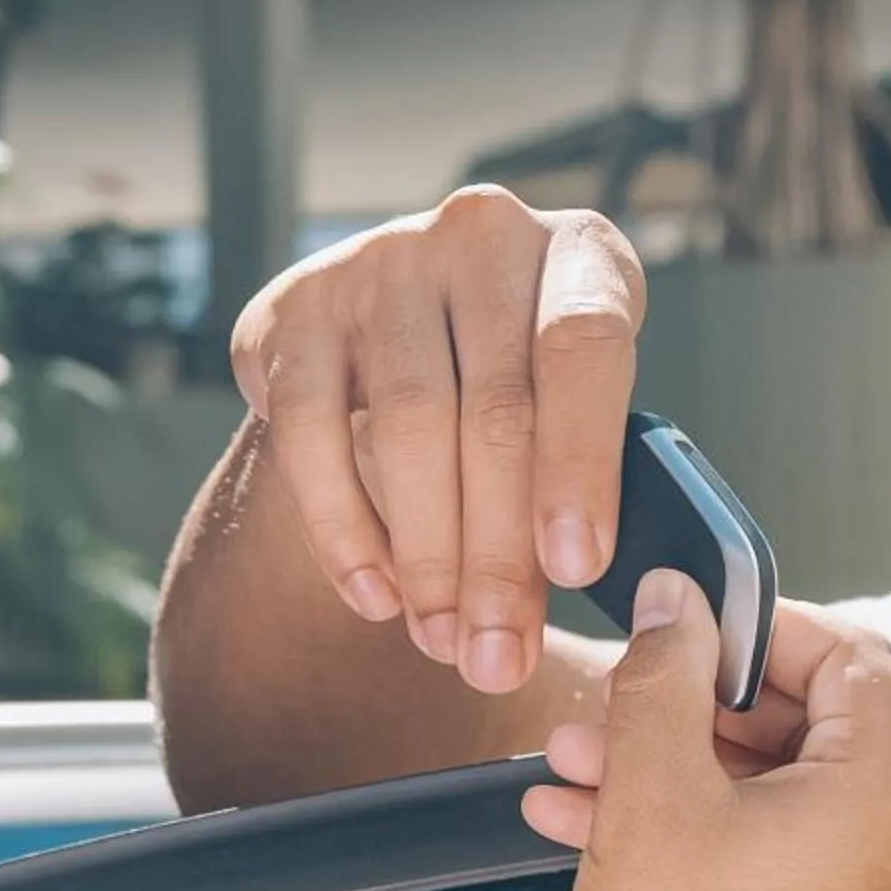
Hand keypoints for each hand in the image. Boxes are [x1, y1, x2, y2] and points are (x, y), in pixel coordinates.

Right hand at [230, 185, 643, 697]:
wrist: (398, 335)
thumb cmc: (520, 388)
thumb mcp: (577, 409)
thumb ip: (592, 479)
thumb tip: (576, 600)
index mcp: (582, 254)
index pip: (584, 347)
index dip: (579, 462)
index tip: (576, 569)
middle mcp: (481, 236)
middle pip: (493, 408)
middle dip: (498, 553)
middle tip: (497, 654)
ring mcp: (383, 263)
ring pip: (407, 426)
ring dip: (426, 555)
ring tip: (444, 640)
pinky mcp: (298, 309)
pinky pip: (311, 434)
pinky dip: (343, 529)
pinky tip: (374, 596)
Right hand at [529, 571, 890, 890]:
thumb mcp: (654, 792)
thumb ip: (665, 675)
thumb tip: (674, 601)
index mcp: (890, 789)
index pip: (848, 655)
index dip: (760, 627)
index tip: (684, 627)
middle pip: (807, 725)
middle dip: (690, 710)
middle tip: (608, 705)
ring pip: (777, 794)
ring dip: (677, 772)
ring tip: (574, 770)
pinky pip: (780, 854)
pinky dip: (705, 832)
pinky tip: (597, 828)